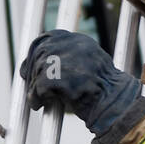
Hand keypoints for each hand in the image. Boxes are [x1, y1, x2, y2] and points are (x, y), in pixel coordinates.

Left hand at [20, 30, 144, 138]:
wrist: (114, 104)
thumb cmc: (104, 90)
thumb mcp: (90, 65)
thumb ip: (71, 58)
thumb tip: (46, 63)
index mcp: (79, 40)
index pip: (49, 38)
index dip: (36, 52)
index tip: (30, 65)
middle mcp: (71, 45)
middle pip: (40, 53)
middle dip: (32, 70)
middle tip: (30, 84)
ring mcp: (64, 59)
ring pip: (38, 71)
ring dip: (34, 87)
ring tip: (37, 98)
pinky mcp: (58, 77)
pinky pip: (39, 87)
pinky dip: (36, 98)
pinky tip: (39, 104)